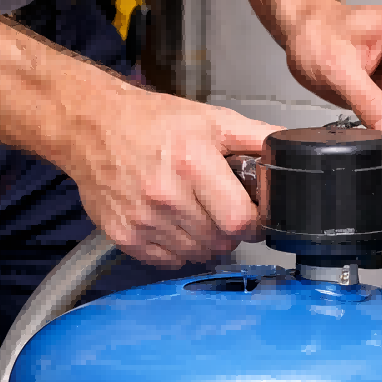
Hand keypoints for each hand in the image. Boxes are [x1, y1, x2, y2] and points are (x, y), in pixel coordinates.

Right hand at [64, 90, 282, 268]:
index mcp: (191, 163)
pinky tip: (172, 223)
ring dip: (204, 241)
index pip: (239, 221)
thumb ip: (255, 138)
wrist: (91, 126)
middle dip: (229, 230)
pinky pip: (168, 261)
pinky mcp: (124, 235)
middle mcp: (165, 194)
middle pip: (221, 241)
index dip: (253, 222)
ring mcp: (142, 218)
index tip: (251, 215)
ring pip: (197, 254)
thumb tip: (289, 151)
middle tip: (220, 208)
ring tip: (194, 212)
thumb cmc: (152, 122)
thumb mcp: (211, 120)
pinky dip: (177, 249)